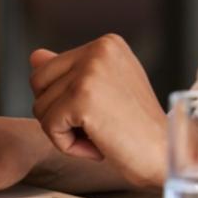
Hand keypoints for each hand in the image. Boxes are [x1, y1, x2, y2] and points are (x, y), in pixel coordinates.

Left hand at [29, 34, 167, 189]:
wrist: (162, 154)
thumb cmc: (136, 128)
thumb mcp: (103, 90)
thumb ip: (70, 71)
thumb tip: (35, 56)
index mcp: (107, 43)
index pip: (50, 69)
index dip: (65, 101)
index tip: (103, 111)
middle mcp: (99, 49)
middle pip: (39, 83)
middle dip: (59, 113)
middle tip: (98, 125)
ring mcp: (90, 72)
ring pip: (40, 107)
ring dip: (65, 132)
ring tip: (101, 133)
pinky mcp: (81, 98)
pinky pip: (48, 127)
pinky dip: (67, 145)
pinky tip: (97, 145)